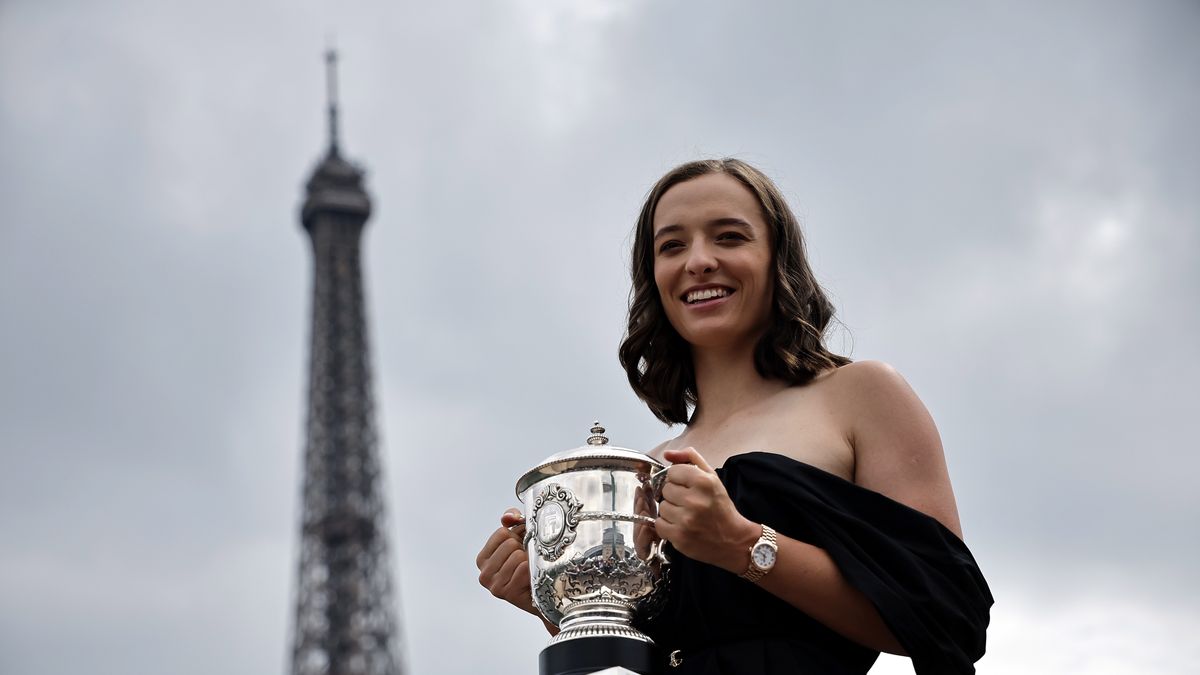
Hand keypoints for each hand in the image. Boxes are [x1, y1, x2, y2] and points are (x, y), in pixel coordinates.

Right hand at [475, 508, 536, 615]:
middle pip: (509, 544)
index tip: (522, 545)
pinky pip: (524, 569)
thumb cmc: (530, 565)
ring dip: (529, 560)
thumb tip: (508, 517)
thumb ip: (511, 521)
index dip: (517, 535)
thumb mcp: (519, 539)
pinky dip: (533, 570)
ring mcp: (495, 586)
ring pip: (517, 556)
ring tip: (531, 569)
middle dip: (523, 548)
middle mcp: (484, 574)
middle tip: (528, 558)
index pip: (501, 533)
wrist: (546, 594)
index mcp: (482, 559)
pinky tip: (533, 578)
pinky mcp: (509, 594)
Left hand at [655, 447, 759, 573]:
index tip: (688, 487)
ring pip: (662, 507)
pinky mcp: (680, 537)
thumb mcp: (712, 477)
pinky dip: (667, 525)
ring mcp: (686, 520)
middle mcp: (695, 500)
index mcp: (704, 482)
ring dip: (671, 511)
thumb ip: (690, 459)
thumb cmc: (721, 507)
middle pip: (666, 489)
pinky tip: (680, 526)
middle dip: (675, 495)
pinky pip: (659, 524)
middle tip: (689, 502)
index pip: (673, 471)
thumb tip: (667, 453)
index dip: (679, 479)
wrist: (733, 540)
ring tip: (685, 515)